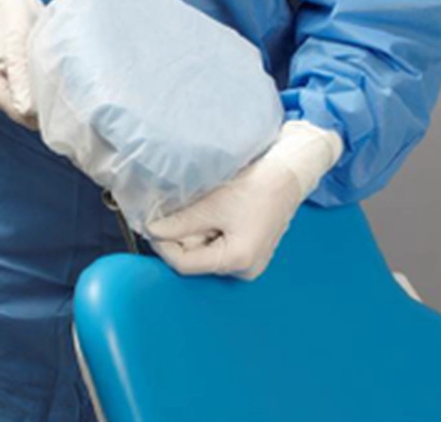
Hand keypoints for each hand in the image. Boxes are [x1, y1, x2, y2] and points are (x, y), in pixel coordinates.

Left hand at [147, 121, 342, 280]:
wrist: (290, 172)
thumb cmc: (260, 186)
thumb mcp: (213, 203)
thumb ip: (180, 221)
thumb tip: (152, 229)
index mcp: (238, 260)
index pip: (185, 264)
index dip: (163, 245)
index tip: (150, 225)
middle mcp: (245, 268)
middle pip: (196, 259)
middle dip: (179, 236)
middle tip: (168, 212)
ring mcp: (249, 260)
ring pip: (206, 250)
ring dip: (193, 231)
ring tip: (193, 207)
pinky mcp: (249, 248)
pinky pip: (218, 244)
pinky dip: (207, 229)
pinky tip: (208, 211)